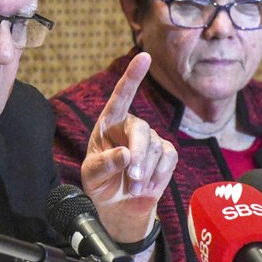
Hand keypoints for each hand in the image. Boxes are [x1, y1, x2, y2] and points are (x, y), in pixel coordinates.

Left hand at [81, 52, 176, 243]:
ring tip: (132, 187)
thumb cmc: (100, 184)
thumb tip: (125, 154)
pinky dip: (158, 174)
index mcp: (108, 123)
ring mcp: (150, 138)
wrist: (118, 205)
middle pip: (141, 130)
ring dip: (145, 172)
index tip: (144, 56)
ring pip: (155, 148)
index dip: (133, 76)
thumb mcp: (92, 175)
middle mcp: (130, 126)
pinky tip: (147, 185)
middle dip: (139, 155)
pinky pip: (169, 158)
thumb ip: (104, 164)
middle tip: (132, 178)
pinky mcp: (166, 153)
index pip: (121, 96)